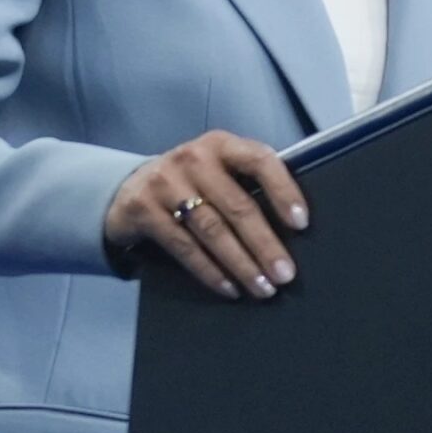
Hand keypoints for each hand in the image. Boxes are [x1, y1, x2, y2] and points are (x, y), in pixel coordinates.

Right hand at [103, 131, 306, 300]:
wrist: (129, 188)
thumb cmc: (193, 182)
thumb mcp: (219, 170)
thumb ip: (248, 184)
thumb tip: (293, 226)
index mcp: (222, 144)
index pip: (260, 161)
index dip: (283, 191)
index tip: (301, 223)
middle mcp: (194, 158)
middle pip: (237, 205)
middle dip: (265, 244)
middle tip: (285, 274)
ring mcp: (165, 182)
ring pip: (212, 230)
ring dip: (241, 264)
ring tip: (262, 287)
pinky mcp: (143, 209)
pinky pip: (183, 247)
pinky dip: (210, 271)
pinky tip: (229, 288)